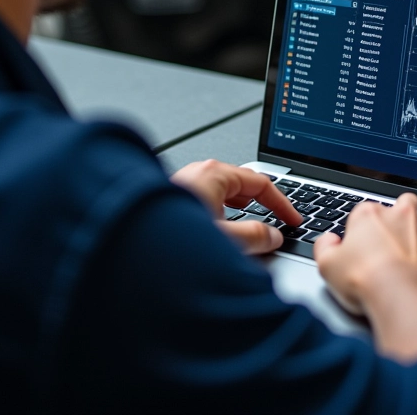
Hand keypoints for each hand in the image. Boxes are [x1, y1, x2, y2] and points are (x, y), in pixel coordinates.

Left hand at [170, 160, 301, 253]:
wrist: (123, 243)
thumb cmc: (167, 237)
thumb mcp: (223, 240)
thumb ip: (255, 238)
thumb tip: (271, 237)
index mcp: (215, 174)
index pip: (262, 183)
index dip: (283, 203)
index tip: (293, 220)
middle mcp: (199, 173)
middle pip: (242, 185)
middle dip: (261, 206)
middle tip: (275, 223)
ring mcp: (184, 184)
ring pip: (223, 194)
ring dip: (240, 212)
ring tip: (249, 228)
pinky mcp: (172, 200)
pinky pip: (207, 202)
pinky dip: (222, 215)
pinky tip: (218, 232)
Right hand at [313, 193, 416, 315]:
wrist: (398, 296)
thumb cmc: (364, 279)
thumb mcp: (327, 264)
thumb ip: (325, 247)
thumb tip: (329, 242)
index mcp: (374, 216)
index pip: (371, 209)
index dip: (368, 224)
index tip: (366, 239)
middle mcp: (406, 218)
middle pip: (410, 204)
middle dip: (409, 214)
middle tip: (404, 231)